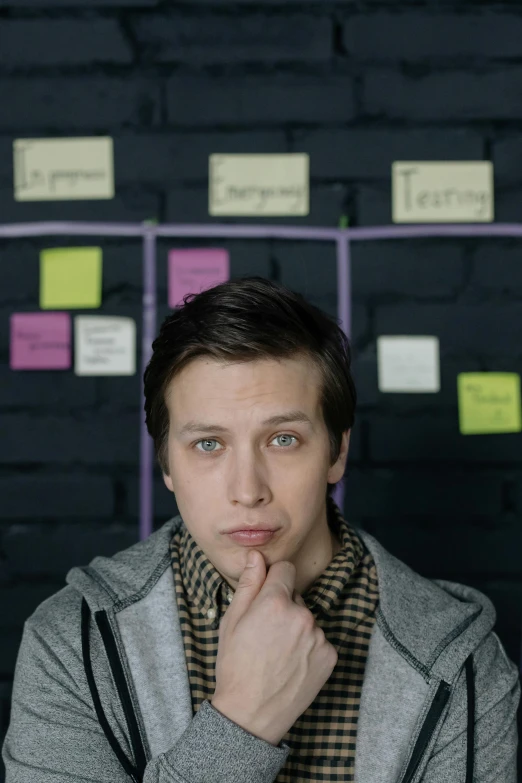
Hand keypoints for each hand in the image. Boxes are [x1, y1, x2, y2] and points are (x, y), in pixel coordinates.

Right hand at [211, 549, 337, 745]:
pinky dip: (308, 649)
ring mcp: (318, 636)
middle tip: (265, 634)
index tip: (266, 597)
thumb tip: (256, 556)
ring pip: (307, 620)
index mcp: (275, 601)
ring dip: (296, 629)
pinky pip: (319, 641)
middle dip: (283, 607)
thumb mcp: (232, 621)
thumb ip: (248, 584)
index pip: (285, 569)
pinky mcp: (330, 656)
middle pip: (295, 597)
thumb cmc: (235, 666)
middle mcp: (302, 615)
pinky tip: (291, 665)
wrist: (251, 715)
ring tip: (277, 654)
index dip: (273, 580)